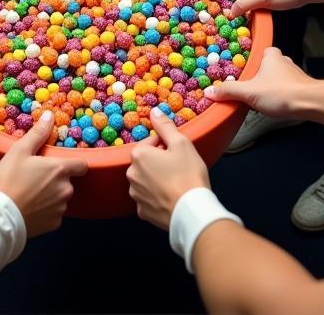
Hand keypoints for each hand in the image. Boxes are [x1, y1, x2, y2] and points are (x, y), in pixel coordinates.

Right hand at [0, 112, 87, 235]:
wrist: (0, 217)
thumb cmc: (9, 180)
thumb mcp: (20, 150)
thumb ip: (38, 133)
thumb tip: (50, 115)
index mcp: (60, 169)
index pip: (82, 165)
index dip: (73, 163)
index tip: (60, 163)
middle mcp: (65, 189)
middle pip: (68, 181)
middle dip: (56, 179)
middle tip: (35, 178)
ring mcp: (61, 208)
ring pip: (61, 198)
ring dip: (51, 195)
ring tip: (31, 194)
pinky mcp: (54, 224)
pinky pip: (54, 214)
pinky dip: (46, 211)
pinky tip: (31, 207)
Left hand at [126, 107, 209, 229]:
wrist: (192, 211)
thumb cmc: (188, 175)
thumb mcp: (181, 143)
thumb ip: (165, 125)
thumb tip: (154, 111)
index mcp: (139, 155)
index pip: (151, 141)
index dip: (166, 145)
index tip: (177, 153)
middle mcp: (132, 174)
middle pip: (147, 161)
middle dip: (160, 162)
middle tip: (178, 167)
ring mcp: (136, 195)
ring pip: (146, 180)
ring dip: (157, 179)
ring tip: (176, 183)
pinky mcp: (142, 212)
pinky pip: (148, 198)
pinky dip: (156, 197)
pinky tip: (170, 197)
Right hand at [204, 46, 310, 117]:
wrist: (311, 104)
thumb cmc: (282, 92)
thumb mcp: (249, 91)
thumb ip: (229, 91)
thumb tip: (210, 92)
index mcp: (270, 55)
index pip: (256, 51)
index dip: (247, 61)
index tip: (238, 69)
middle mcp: (282, 61)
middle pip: (264, 67)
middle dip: (256, 77)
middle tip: (245, 88)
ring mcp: (292, 75)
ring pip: (274, 79)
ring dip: (267, 88)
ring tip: (257, 100)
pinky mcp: (299, 88)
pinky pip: (283, 89)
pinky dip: (277, 96)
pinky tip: (272, 106)